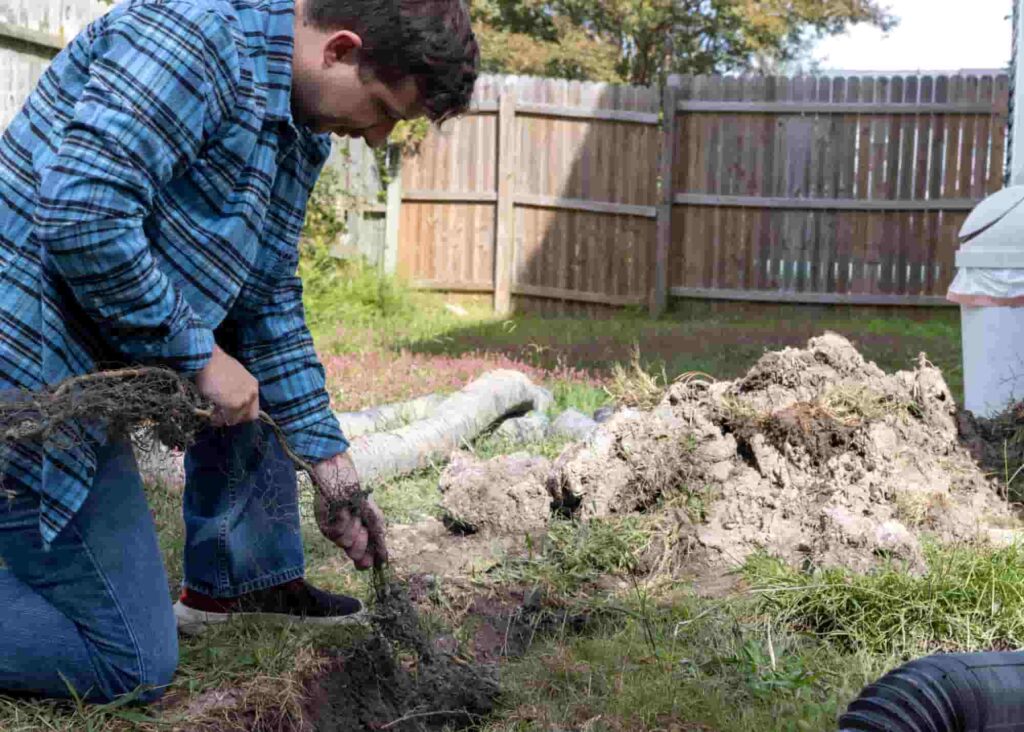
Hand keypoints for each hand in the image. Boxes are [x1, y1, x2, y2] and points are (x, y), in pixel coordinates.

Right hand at [195, 344, 259, 426]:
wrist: (207, 360)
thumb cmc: (215, 365)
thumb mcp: (232, 375)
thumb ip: (236, 389)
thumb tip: (228, 399)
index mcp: (253, 384)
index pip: (253, 407)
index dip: (241, 412)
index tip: (229, 412)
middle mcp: (252, 393)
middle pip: (248, 416)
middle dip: (235, 418)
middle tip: (222, 416)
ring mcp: (245, 399)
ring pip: (237, 419)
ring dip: (225, 419)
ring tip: (214, 416)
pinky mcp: (235, 404)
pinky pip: (228, 419)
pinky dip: (219, 420)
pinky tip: (211, 416)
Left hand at [312, 452, 388, 570]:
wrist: (342, 481)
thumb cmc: (359, 498)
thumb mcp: (375, 519)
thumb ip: (379, 539)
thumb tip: (383, 562)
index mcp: (359, 539)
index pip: (362, 559)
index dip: (366, 561)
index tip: (370, 561)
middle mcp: (346, 538)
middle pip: (355, 555)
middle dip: (363, 542)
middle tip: (363, 528)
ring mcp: (334, 533)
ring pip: (346, 543)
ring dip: (354, 526)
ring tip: (352, 512)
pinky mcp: (324, 526)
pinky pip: (337, 532)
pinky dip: (344, 520)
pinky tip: (343, 511)